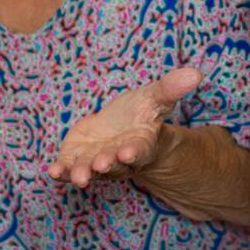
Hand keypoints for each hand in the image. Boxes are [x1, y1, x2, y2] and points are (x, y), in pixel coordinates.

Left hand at [48, 66, 203, 187]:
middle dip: (107, 165)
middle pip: (114, 165)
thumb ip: (170, 89)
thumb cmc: (138, 114)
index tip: (128, 152)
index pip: (140, 151)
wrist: (116, 127)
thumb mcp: (153, 98)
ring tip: (79, 176)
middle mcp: (118, 159)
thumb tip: (196, 73)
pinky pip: (68, 170)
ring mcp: (96, 161)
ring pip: (90, 171)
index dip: (134, 152)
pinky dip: (61, 172)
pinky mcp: (76, 160)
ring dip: (84, 173)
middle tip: (102, 164)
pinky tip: (53, 171)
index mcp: (140, 145)